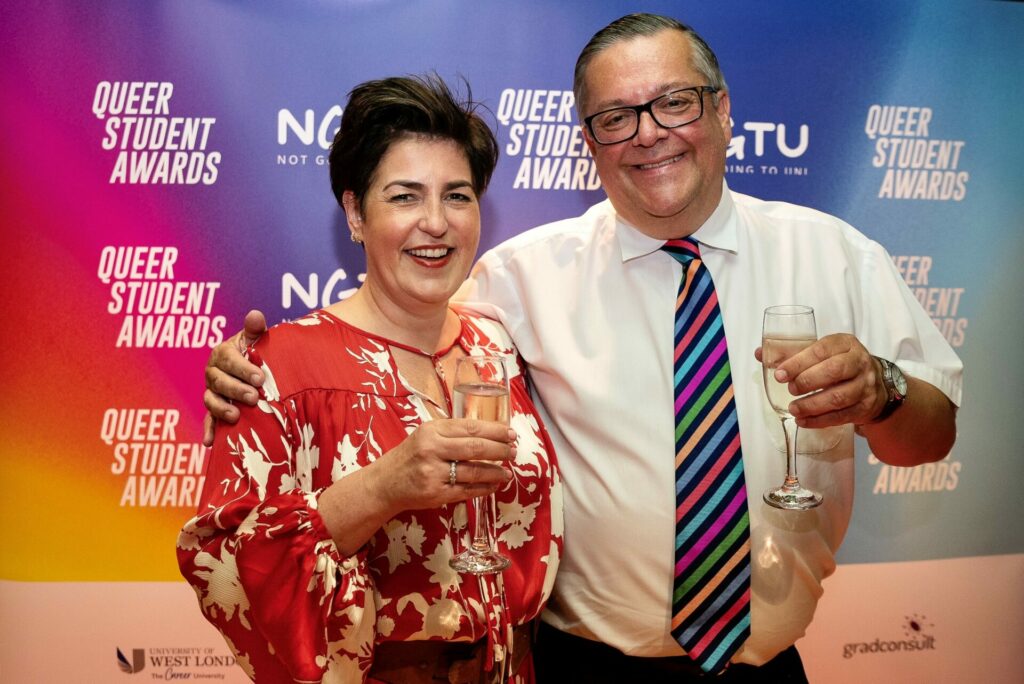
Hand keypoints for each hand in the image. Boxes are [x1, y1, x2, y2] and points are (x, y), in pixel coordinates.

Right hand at [202, 310, 268, 445]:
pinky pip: (209, 420)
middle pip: (218, 381)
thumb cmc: (256, 353)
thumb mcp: (257, 340)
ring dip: (221, 409)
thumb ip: (255, 330)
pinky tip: (209, 443)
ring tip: (236, 417)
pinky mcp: (215, 410)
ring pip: (210, 400)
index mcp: (222, 354)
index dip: (242, 369)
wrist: (255, 369)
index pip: (228, 360)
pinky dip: (208, 431)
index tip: (259, 377)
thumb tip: (255, 315)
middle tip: (254, 397)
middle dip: (235, 390)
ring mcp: (212, 392)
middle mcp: (213, 373)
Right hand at [367, 418, 516, 512]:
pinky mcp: (436, 493)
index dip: (495, 430)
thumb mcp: (426, 435)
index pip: (471, 427)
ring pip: (474, 472)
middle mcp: (432, 449)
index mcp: (432, 430)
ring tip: (507, 472)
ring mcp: (434, 473)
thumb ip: (452, 432)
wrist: (385, 483)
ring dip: (495, 472)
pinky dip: (484, 489)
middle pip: (475, 448)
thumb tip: (490, 432)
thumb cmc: (410, 456)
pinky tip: (494, 485)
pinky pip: (467, 491)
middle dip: (500, 450)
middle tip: (513, 452)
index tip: (510, 433)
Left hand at [756, 333, 885, 428]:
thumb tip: (759, 353)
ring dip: (812, 405)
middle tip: (789, 390)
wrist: (874, 383)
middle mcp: (859, 362)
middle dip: (807, 381)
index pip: (821, 350)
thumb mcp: (821, 353)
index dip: (798, 362)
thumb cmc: (839, 364)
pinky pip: (842, 416)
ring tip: (793, 409)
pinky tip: (803, 421)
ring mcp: (865, 385)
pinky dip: (820, 420)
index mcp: (845, 343)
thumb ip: (791, 353)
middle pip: (834, 371)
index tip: (780, 374)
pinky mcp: (865, 407)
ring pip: (839, 397)